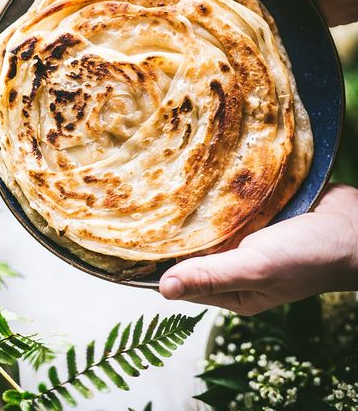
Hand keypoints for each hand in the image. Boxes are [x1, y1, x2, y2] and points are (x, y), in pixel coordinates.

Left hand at [159, 184, 357, 313]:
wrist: (353, 226)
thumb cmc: (306, 256)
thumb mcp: (255, 269)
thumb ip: (210, 277)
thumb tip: (163, 291)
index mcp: (232, 288)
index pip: (183, 278)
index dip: (157, 262)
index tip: (127, 239)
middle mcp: (235, 263)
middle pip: (193, 247)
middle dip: (172, 229)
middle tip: (140, 199)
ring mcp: (246, 235)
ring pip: (209, 221)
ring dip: (193, 206)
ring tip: (159, 181)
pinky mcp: (257, 211)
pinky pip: (228, 202)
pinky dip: (215, 191)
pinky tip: (196, 172)